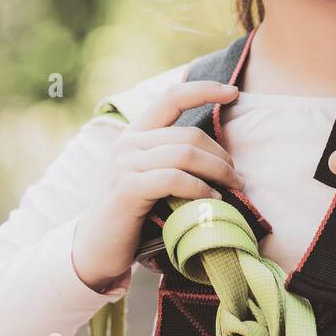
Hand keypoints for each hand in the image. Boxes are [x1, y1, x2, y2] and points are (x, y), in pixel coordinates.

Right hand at [73, 80, 245, 291]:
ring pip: (185, 155)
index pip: (171, 97)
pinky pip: (174, 179)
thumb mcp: (152, 175)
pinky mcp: (128, 188)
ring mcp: (125, 164)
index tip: (234, 92)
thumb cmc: (135, 212)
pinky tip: (213, 200)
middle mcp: (129, 142)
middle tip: (237, 177)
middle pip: (189, 135)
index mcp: (137, 133)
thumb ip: (174, 157)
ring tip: (233, 188)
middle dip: (221, 155)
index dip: (204, 89)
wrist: (97, 247)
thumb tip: (225, 156)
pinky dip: (200, 189)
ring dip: (217, 171)